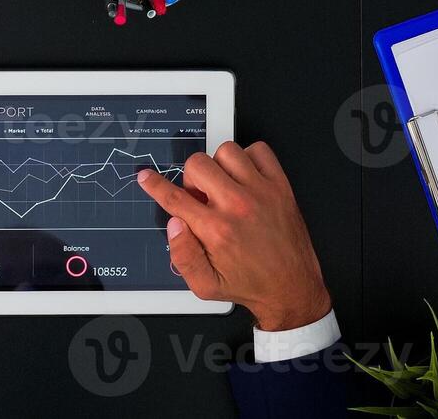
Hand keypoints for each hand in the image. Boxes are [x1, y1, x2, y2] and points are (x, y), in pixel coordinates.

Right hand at [137, 142, 329, 330]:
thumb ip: (182, 255)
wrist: (291, 287)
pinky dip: (250, 159)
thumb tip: (174, 224)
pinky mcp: (280, 186)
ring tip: (225, 187)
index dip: (155, 185)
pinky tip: (247, 179)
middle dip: (192, 180)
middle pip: (197, 165)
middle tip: (202, 198)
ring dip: (220, 167)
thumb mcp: (205, 285)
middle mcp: (237, 206)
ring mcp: (261, 192)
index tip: (146, 176)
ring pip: (226, 152)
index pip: (175, 198)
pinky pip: (259, 150)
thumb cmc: (249, 284)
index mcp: (216, 230)